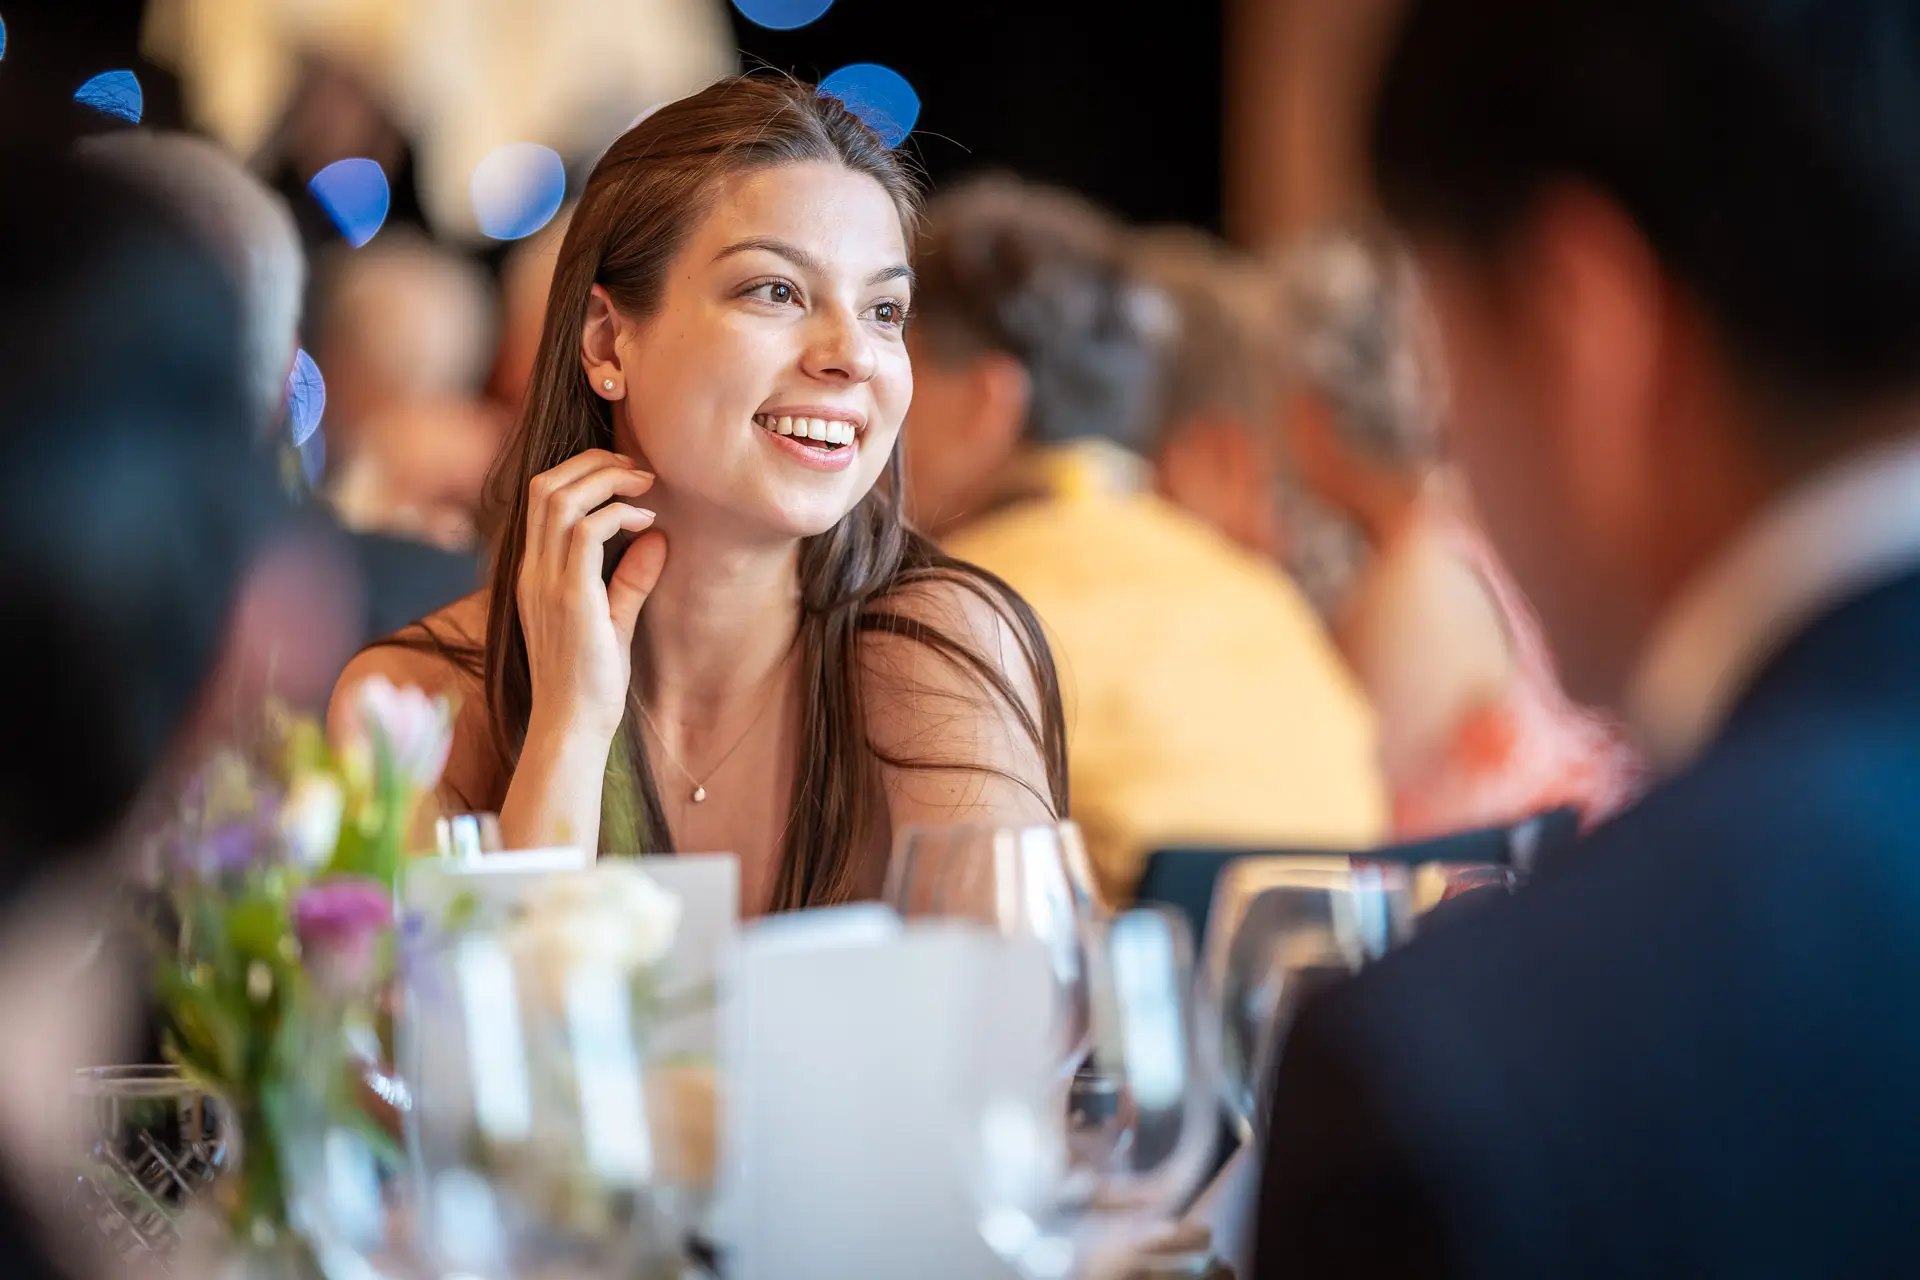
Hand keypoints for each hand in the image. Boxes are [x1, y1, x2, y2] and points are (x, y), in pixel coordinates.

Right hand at [516, 449, 665, 743]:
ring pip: (559, 498)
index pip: (542, 497)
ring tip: (644, 483)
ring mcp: (545, 583)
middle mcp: (532, 571)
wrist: (571, 728)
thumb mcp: (613, 620)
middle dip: (594, 462)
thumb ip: (629, 578)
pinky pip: (585, 533)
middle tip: (639, 469)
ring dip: (606, 479)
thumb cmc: (591, 683)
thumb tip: (657, 537)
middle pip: (544, 485)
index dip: (583, 471)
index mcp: (534, 572)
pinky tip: (646, 523)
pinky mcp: (569, 599)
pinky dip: (618, 515)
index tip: (629, 478)